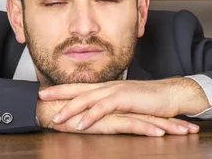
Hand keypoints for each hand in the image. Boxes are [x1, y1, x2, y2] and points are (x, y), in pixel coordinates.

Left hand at [38, 78, 209, 131]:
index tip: (44, 92)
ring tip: (56, 118)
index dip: (62, 89)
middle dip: (58, 94)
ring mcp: (117, 91)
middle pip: (79, 89)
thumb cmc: (151, 101)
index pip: (81, 87)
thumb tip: (100, 112)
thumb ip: (113, 106)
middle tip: (40, 98)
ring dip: (70, 108)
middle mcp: (110, 86)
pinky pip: (104, 108)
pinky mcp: (126, 99)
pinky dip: (90, 116)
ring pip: (88, 98)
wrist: (172, 95)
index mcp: (109, 87)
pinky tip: (80, 124)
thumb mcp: (128, 103)